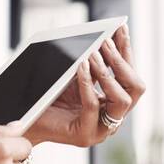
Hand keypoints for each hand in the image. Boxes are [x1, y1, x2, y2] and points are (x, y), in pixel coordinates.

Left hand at [25, 24, 145, 147]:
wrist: (27, 118)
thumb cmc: (51, 96)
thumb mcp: (77, 74)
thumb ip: (93, 61)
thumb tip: (105, 35)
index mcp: (114, 102)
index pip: (130, 75)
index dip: (126, 50)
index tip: (121, 28)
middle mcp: (113, 117)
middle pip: (136, 88)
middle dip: (121, 62)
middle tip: (105, 42)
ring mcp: (102, 129)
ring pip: (122, 100)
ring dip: (108, 73)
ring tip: (92, 55)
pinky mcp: (85, 136)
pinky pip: (93, 106)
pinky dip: (88, 83)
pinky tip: (80, 67)